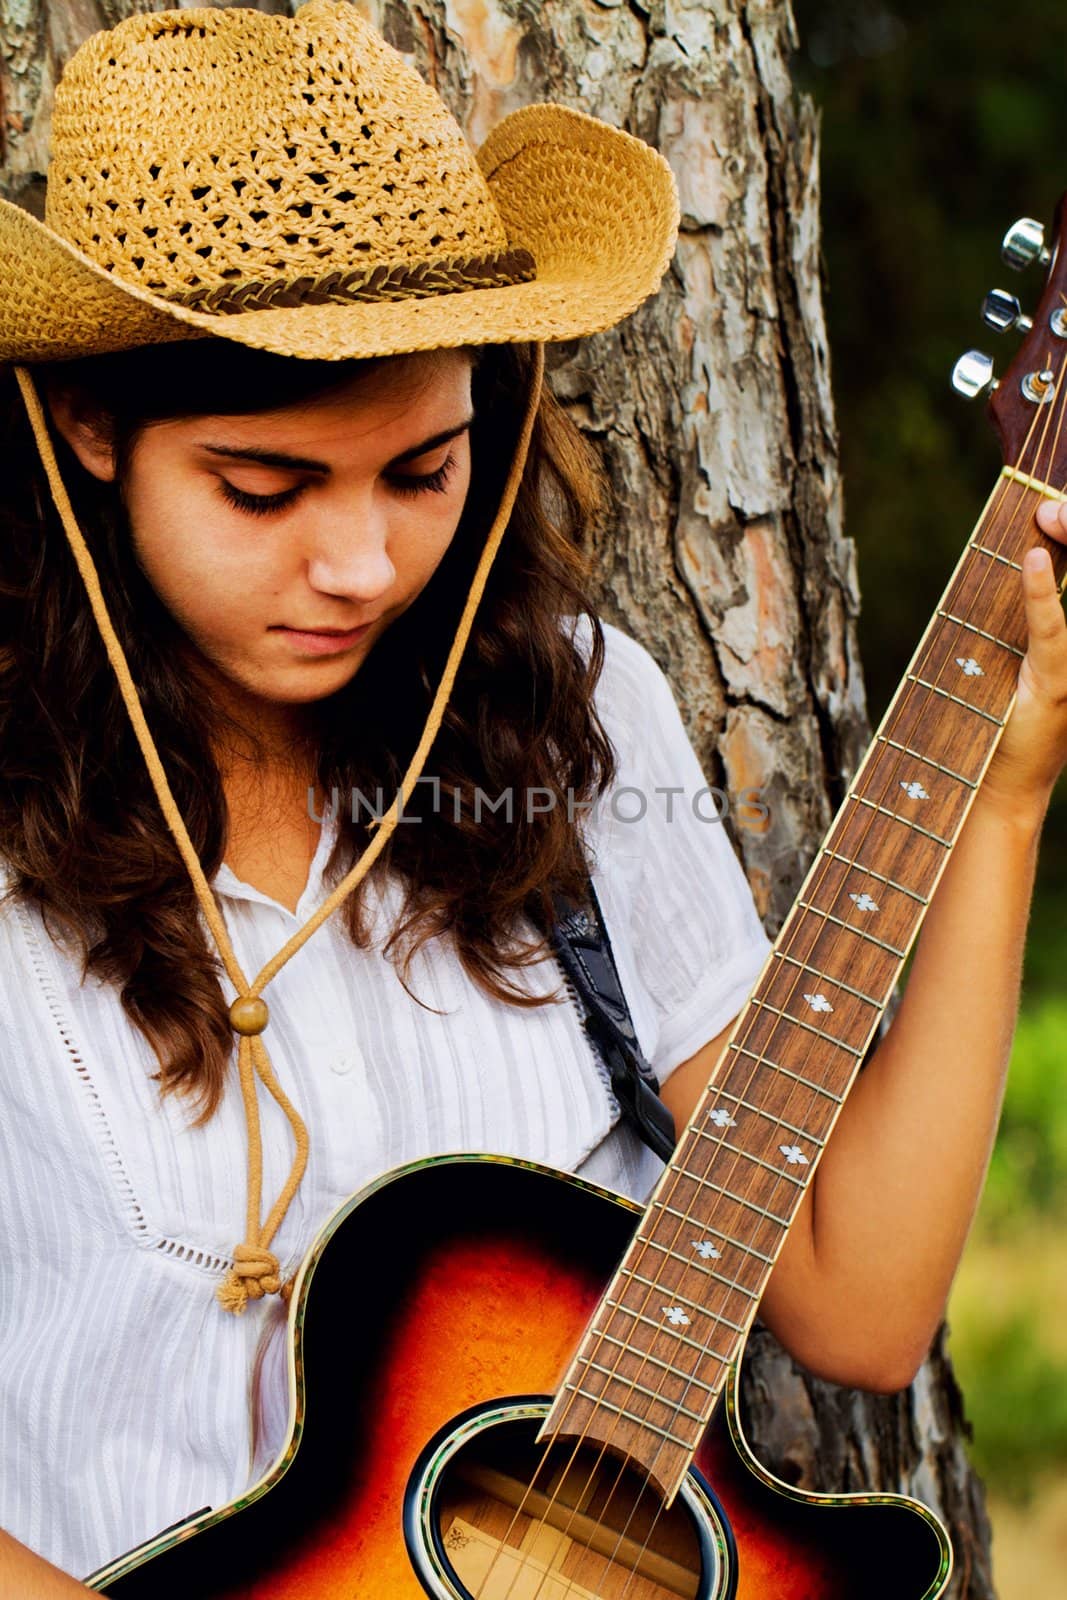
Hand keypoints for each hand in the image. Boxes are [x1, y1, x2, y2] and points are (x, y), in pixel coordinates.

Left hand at [979, 499, 1066, 818]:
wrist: (994, 787)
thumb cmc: (994, 723)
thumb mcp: (1003, 655)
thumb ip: (1015, 613)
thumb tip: (1013, 553)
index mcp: (1065, 644)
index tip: (1047, 502)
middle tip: (1047, 504)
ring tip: (1047, 514)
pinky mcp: (1057, 686)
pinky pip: (1053, 632)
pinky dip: (1042, 597)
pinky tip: (1035, 562)